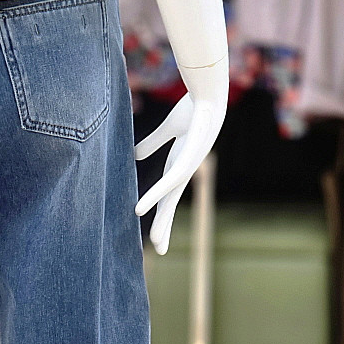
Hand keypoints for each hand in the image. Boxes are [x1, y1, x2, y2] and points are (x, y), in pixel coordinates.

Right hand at [134, 57, 227, 254]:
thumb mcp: (168, 130)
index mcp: (179, 166)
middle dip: (165, 226)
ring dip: (162, 221)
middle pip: (170, 204)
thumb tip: (134, 156)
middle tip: (160, 249)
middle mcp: (184, 171)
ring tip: (155, 243)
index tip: (158, 233)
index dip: (161, 214)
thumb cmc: (193, 109)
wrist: (209, 94)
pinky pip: (167, 182)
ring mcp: (188, 167)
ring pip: (171, 200)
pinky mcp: (187, 159)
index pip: (167, 196)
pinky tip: (139, 210)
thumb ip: (151, 143)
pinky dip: (153, 196)